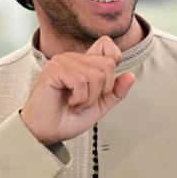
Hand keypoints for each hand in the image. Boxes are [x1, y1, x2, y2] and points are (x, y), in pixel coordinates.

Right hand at [21, 36, 135, 144]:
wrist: (45, 133)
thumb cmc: (66, 118)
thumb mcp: (99, 106)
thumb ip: (115, 91)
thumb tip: (131, 76)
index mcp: (84, 62)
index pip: (107, 44)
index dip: (113, 62)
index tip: (103, 85)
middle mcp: (74, 58)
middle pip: (108, 63)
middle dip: (102, 90)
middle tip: (86, 101)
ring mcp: (63, 61)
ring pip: (96, 75)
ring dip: (89, 98)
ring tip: (76, 104)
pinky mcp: (54, 70)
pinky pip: (81, 81)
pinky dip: (79, 98)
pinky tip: (69, 102)